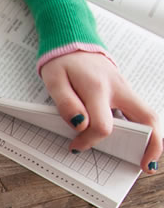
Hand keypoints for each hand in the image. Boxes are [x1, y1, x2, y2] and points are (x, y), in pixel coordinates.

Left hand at [41, 52, 160, 172]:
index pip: (103, 126)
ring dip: (152, 137)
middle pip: (147, 118)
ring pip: (148, 116)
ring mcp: (126, 90)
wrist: (72, 41)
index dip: (89, 141)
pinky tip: (137, 142)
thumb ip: (66, 104)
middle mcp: (119, 89)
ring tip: (147, 159)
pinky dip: (143, 128)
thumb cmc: (62, 62)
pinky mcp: (126, 92)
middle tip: (145, 166)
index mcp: (98, 88)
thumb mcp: (54, 80)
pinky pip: (139, 112)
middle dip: (152, 144)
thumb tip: (80, 125)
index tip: (75, 146)